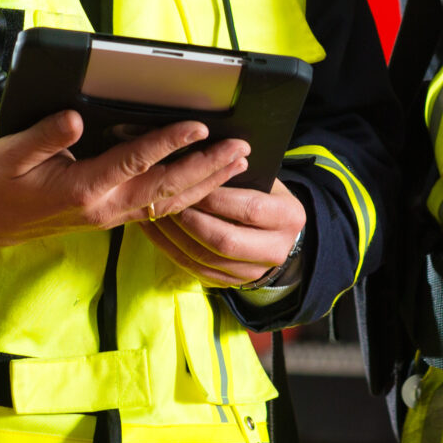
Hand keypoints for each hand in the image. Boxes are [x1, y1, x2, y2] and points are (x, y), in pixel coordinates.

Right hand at [0, 112, 247, 253]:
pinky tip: (208, 183)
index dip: (168, 142)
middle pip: (166, 186)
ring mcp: (111, 215)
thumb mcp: (12, 152)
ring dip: (207, 181)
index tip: (198, 126)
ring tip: (238, 162)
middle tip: (241, 147)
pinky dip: (189, 195)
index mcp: (82, 189)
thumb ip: (47, 136)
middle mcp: (104, 206)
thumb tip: (76, 119)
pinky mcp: (112, 216)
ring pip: (169, 201)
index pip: (134, 161)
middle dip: (207, 166)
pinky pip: (158, 207)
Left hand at [144, 180, 306, 287]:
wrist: (278, 232)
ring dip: (174, 237)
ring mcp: (254, 271)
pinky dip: (171, 250)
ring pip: (206, 259)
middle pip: (225, 241)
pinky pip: (196, 269)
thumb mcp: (264, 180)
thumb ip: (239, 175)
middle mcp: (276, 249)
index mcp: (288, 217)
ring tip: (154, 214)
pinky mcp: (232, 282)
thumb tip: (199, 159)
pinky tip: (155, 232)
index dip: (215, 197)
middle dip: (190, 220)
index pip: (249, 208)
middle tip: (165, 201)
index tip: (188, 181)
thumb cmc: (264, 194)